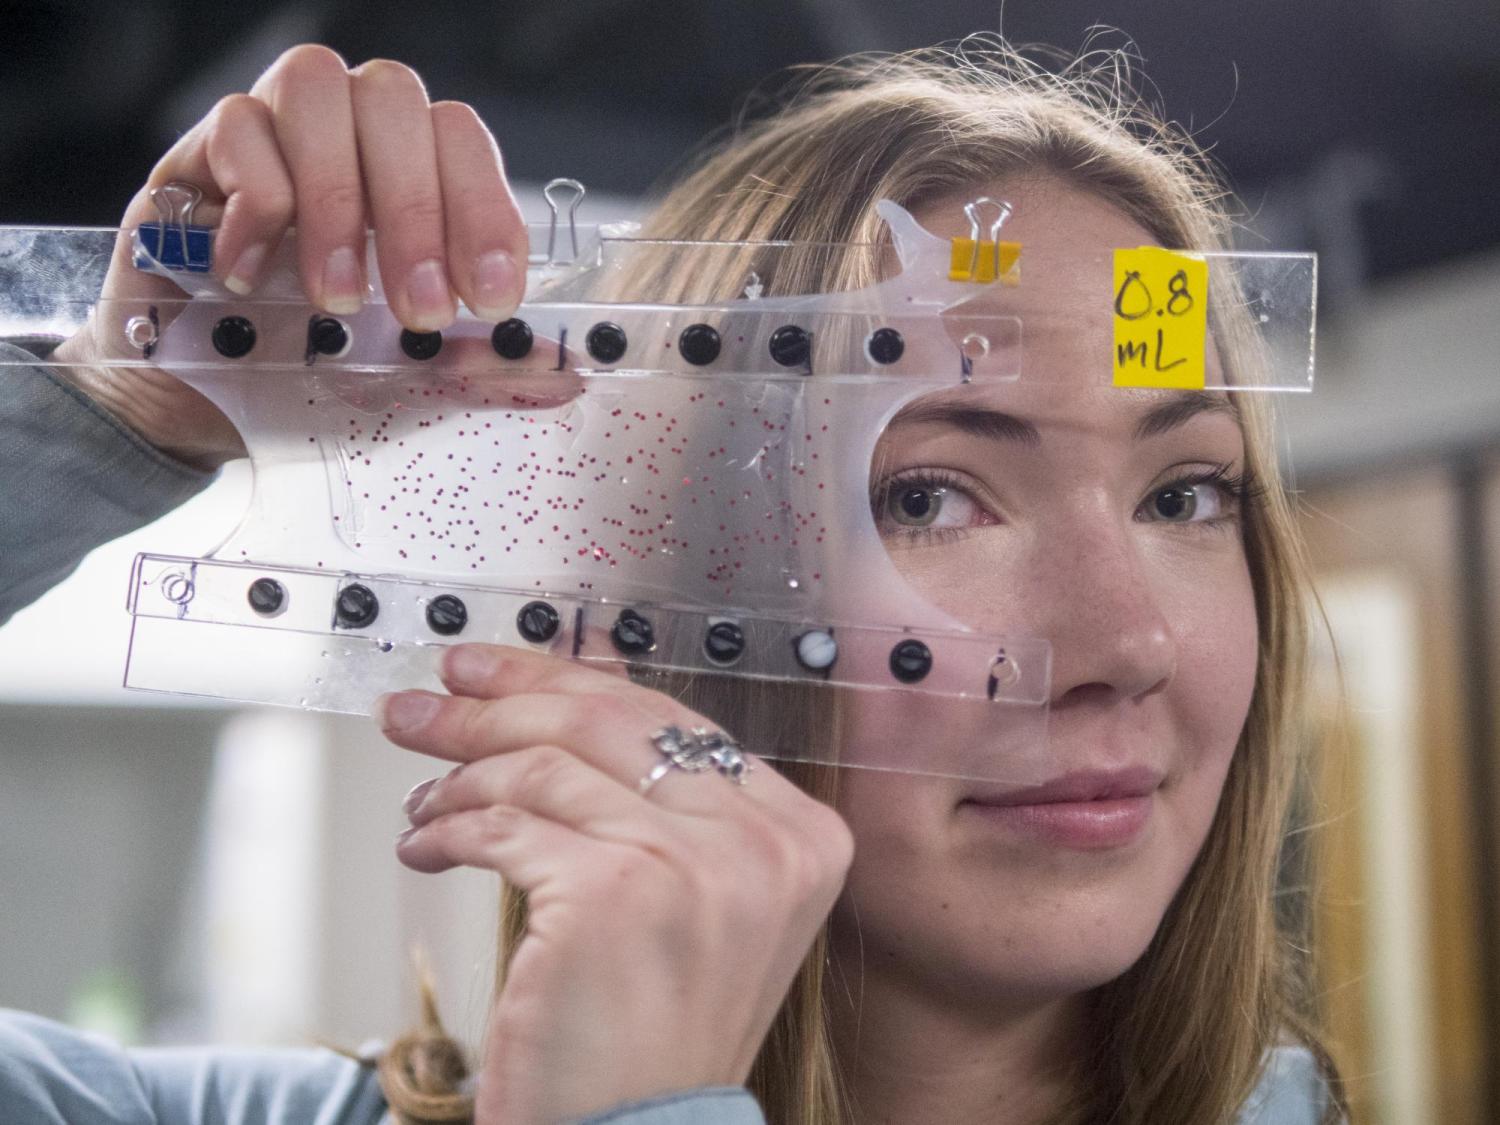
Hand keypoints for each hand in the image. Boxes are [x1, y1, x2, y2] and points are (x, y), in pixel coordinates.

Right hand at [52, 45, 526, 468]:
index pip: (463, 143)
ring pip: (320, 91)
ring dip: (339, 200)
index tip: (492, 299)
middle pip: (399, 103)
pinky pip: (236, 129)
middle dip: (418, 212)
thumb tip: (562, 375)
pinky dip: (257, 206)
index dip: (485, 212)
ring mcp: (274, 129)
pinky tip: (254, 282)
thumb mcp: (399, 379)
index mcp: (411, 170)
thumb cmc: (309, 371)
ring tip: (338, 298)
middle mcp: (350, 132)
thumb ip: (473, 370)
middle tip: (418, 312)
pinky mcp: (197, 153)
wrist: (192, 400)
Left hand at [377, 643, 854, 1124]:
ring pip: (546, 766)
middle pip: (607, 720)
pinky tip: (426, 845)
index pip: (672, 718)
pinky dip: (448, 830)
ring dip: (461, 776)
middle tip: (429, 704)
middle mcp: (763, 842)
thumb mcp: (688, 899)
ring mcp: (696, 863)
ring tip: (423, 800)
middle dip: (498, 702)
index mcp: (797, 834)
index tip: (495, 674)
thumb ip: (651, 795)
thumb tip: (569, 683)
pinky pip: (506, 826)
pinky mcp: (616, 893)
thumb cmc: (653, 1033)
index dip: (569, 679)